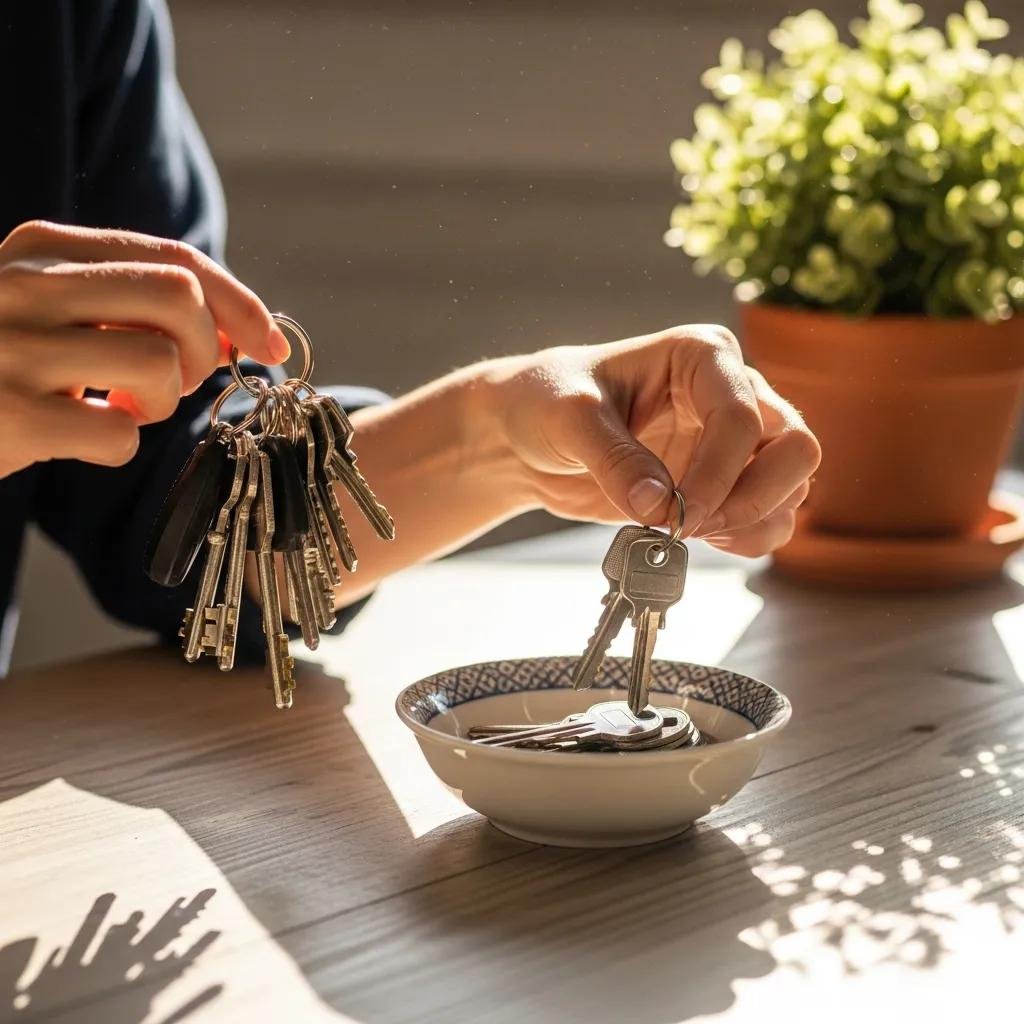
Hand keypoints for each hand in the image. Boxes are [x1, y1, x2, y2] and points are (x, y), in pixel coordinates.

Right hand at [0, 220, 288, 478]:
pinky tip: (80, 437)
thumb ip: (133, 303)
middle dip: (202, 350)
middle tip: (173, 380)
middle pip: (178, 298)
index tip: (270, 345)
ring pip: (157, 364)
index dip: (239, 304)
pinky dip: (118, 447)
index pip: (175, 259)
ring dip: (161, 402)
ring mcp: (12, 349)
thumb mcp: (57, 309)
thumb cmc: (4, 362)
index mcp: (42, 248)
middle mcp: (25, 285)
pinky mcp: (8, 415)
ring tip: (119, 408)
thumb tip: (235, 330)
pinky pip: (119, 435)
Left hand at [489, 324, 820, 555]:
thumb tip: (658, 504)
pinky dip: (750, 537)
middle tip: (697, 525)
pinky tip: (703, 539)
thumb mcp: (569, 417)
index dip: (718, 473)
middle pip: (795, 446)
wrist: (525, 435)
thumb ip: (614, 457)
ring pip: (792, 484)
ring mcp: (731, 441)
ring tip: (694, 534)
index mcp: (701, 356)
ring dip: (755, 520)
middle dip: (755, 496)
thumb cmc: (546, 401)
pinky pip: (768, 514)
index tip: (678, 513)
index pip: (741, 416)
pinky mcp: (721, 482)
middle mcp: (731, 392)